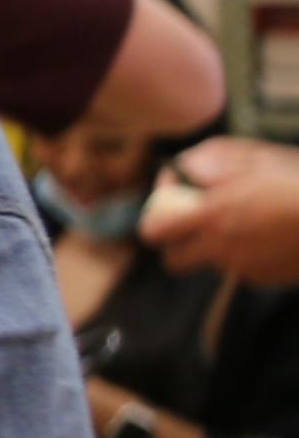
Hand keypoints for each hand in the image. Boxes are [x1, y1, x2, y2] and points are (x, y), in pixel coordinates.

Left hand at [149, 139, 298, 283]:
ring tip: (245, 225)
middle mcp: (220, 247)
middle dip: (180, 245)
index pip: (154, 232)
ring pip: (212, 263)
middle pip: (175, 260)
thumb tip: (186, 170)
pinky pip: (242, 270)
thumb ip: (211, 162)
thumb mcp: (255, 159)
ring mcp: (242, 267)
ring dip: (218, 248)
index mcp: (210, 216)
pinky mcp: (264, 279)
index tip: (172, 206)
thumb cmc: (298, 182)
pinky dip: (248, 256)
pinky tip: (270, 237)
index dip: (156, 221)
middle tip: (198, 224)